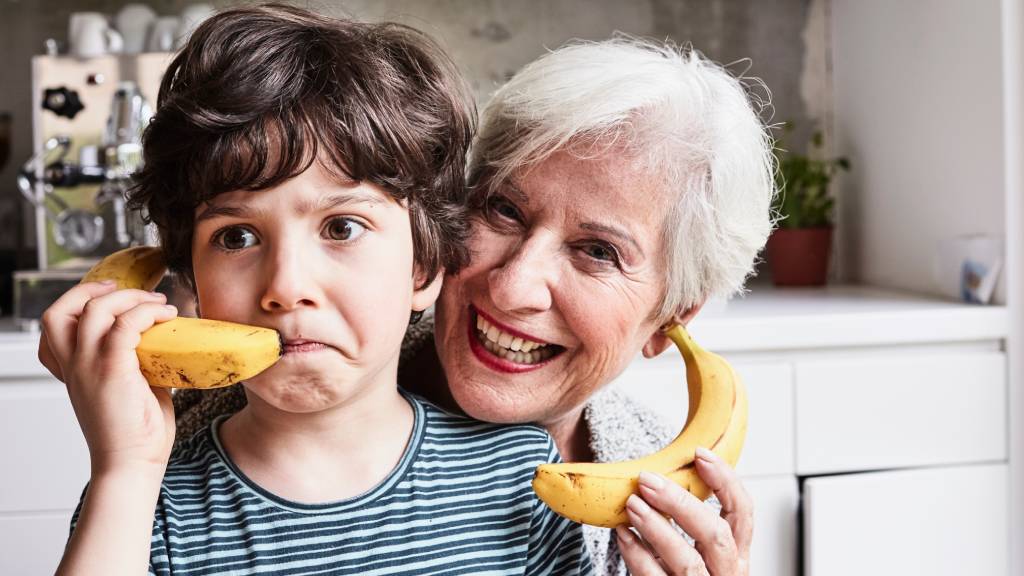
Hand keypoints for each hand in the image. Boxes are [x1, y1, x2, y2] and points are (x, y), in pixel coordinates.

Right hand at [40, 281, 178, 474]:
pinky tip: (168, 316)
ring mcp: (89, 367)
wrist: (133, 464)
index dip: (75, 300)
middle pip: (63, 309)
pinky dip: (147, 313)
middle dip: (96, 290)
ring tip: (160, 304)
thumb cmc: (135, 431)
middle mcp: (74, 365)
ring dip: (131, 298)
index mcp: (72, 370)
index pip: (53, 324)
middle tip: (133, 291)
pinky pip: (125, 325)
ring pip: (96, 310)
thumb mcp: (129, 386)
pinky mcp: (112, 370)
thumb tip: (160, 339)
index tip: (106, 293)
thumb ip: (133, 360)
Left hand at [615, 448, 752, 574]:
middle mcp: (727, 575)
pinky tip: (623, 536)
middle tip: (647, 480)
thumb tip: (660, 476)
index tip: (699, 454)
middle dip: (681, 503)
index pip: (744, 512)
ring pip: (688, 561)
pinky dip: (638, 556)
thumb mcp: (696, 549)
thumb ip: (689, 521)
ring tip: (631, 504)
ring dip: (657, 528)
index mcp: (736, 556)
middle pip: (716, 535)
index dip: (726, 481)